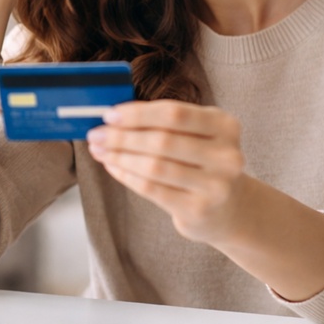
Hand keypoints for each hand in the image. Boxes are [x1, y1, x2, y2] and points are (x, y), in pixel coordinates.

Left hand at [87, 101, 246, 245]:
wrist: (228, 208)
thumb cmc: (200, 162)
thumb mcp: (195, 135)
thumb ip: (162, 123)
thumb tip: (113, 117)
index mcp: (225, 125)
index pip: (174, 113)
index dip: (138, 113)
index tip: (109, 115)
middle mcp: (226, 155)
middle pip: (162, 140)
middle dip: (122, 136)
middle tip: (96, 135)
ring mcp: (216, 185)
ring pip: (154, 166)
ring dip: (120, 156)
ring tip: (100, 151)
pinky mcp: (199, 209)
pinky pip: (152, 189)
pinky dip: (127, 176)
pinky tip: (113, 168)